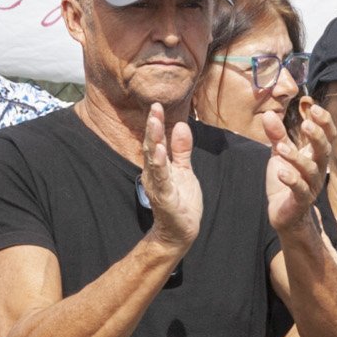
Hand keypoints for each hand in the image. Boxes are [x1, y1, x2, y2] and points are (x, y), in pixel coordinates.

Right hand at [142, 102, 203, 250]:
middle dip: (153, 127)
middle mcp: (154, 173)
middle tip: (154, 107)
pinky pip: (162, 179)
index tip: (157, 105)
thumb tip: (181, 125)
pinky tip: (161, 152)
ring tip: (155, 123)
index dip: (156, 123)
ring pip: (154, 160)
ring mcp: (158, 185)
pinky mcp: (165, 197)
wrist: (180, 231)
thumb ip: (181, 149)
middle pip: (152, 146)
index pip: (156, 140)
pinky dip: (160, 165)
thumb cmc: (181, 200)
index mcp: (159, 166)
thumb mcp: (184, 170)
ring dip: (154, 141)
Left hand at [263, 101, 329, 234]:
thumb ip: (277, 135)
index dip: (324, 122)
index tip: (314, 108)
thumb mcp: (279, 154)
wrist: (283, 212)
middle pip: (324, 150)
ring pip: (310, 169)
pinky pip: (300, 190)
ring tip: (281, 147)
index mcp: (315, 155)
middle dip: (317, 136)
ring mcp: (311, 185)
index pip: (327, 135)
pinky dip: (292, 180)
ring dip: (296, 157)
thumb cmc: (285, 181)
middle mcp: (317, 169)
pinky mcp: (301, 200)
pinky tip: (281, 172)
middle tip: (306, 124)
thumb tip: (269, 114)